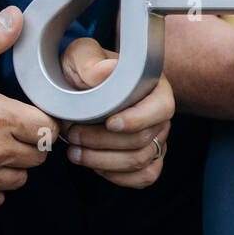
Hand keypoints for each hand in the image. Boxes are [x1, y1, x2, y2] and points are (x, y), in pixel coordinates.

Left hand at [58, 38, 173, 188]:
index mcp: (155, 87)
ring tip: (74, 151)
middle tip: (72, 134)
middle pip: (144, 139)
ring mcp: (157, 139)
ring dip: (103, 161)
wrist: (82, 88)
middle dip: (103, 142)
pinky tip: (93, 164)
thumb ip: (90, 62)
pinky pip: (144, 177)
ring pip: (141, 161)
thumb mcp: (81, 57)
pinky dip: (117, 176)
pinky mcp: (149, 159)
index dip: (137, 120)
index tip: (109, 123)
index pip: (161, 108)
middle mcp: (161, 115)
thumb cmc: (85, 70)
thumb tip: (106, 71)